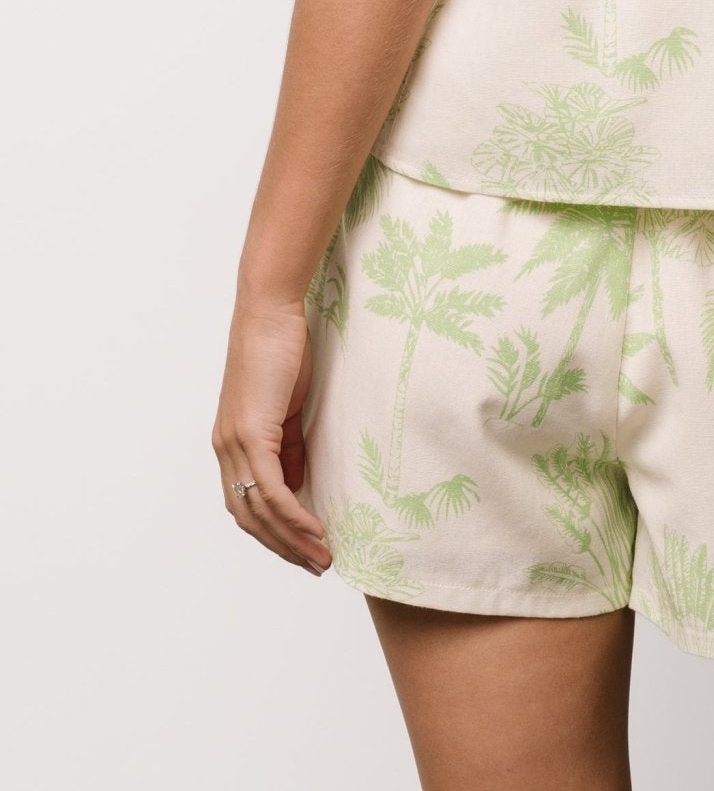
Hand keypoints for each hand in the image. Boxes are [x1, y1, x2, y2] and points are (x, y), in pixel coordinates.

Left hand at [212, 295, 331, 576]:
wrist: (270, 312)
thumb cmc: (283, 350)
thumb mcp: (288, 409)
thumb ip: (289, 448)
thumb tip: (298, 484)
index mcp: (233, 444)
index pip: (247, 505)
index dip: (274, 534)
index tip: (305, 551)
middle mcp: (226, 449)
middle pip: (249, 517)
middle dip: (284, 547)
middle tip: (318, 566)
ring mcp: (235, 443)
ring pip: (259, 509)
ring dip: (291, 539)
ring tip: (323, 557)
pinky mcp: (250, 434)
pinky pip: (270, 489)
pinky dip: (292, 515)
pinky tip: (315, 529)